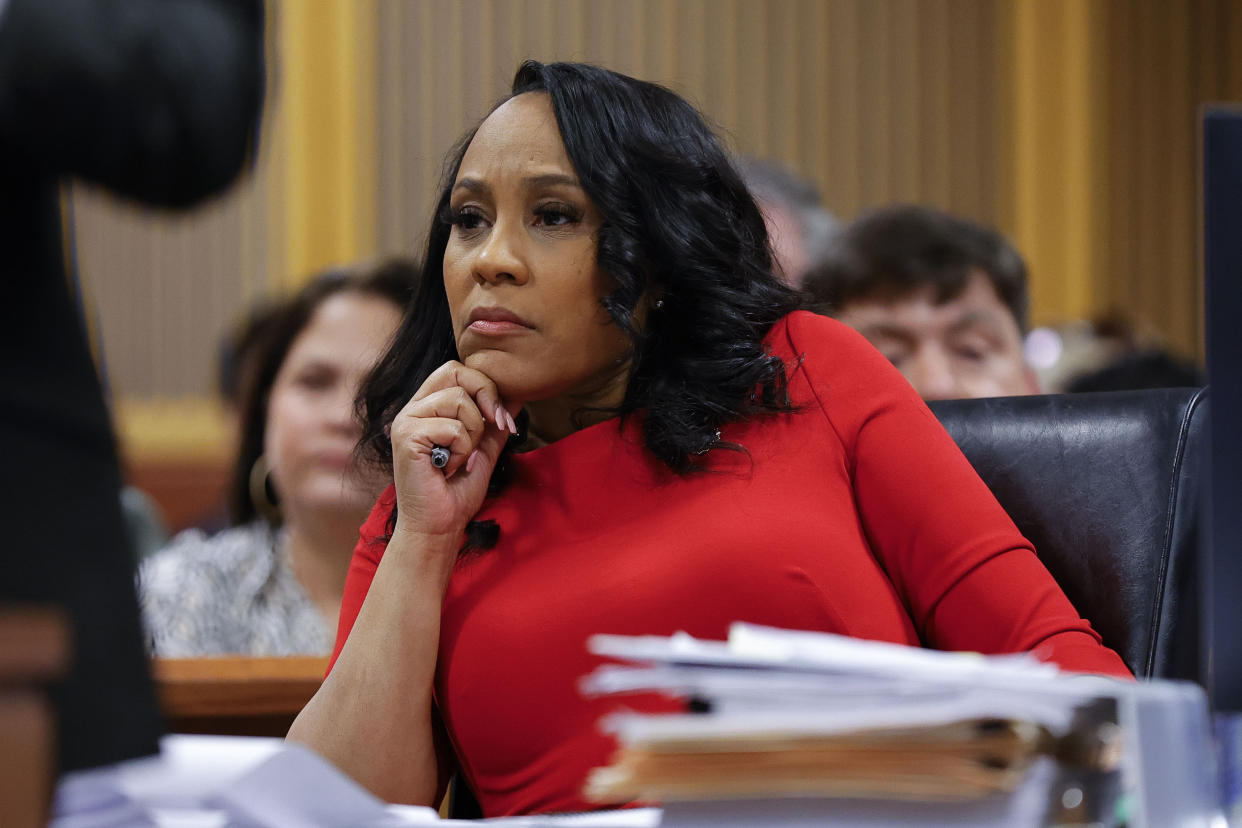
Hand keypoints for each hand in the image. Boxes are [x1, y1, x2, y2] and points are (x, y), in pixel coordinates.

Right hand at [388, 361, 518, 544]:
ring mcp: (406, 421)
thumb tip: (517, 394)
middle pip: (456, 371)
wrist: (439, 526)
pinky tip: (449, 468)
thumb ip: (495, 422)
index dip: (486, 386)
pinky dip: (462, 450)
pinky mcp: (406, 437)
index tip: (502, 420)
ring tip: (460, 458)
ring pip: (458, 401)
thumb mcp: (485, 449)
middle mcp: (413, 409)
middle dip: (485, 397)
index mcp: (428, 407)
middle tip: (494, 427)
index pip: (457, 370)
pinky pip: (451, 427)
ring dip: (472, 434)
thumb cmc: (457, 491)